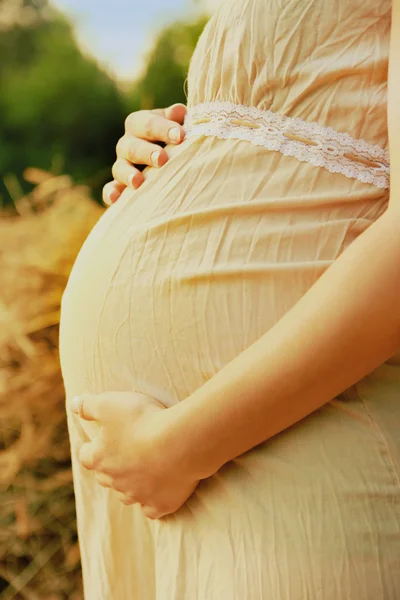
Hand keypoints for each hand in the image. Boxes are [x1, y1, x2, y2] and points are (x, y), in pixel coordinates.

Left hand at [70, 391, 198, 519]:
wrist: (179, 443)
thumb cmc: (142, 421)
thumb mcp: (110, 404)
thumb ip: (88, 405)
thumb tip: (73, 404)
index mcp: (100, 458)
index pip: (86, 456)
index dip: (92, 447)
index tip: (99, 441)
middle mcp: (115, 481)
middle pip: (106, 477)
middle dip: (111, 467)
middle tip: (125, 452)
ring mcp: (138, 496)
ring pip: (128, 495)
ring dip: (131, 484)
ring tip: (143, 470)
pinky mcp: (161, 504)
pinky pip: (152, 509)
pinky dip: (153, 502)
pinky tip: (159, 492)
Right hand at [103, 103, 186, 205]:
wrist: (168, 156)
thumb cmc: (175, 137)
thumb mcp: (176, 124)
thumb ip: (177, 119)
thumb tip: (180, 112)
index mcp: (139, 124)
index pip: (148, 123)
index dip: (163, 128)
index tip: (181, 136)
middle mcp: (127, 143)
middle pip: (132, 146)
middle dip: (147, 152)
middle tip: (162, 159)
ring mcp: (122, 164)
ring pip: (119, 168)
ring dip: (127, 174)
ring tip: (138, 182)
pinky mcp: (119, 185)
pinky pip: (111, 188)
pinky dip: (110, 193)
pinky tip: (114, 199)